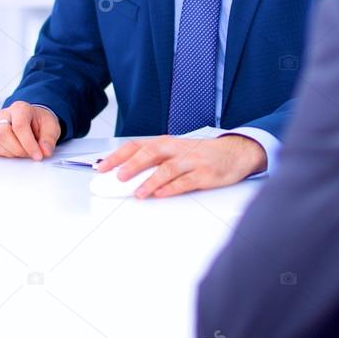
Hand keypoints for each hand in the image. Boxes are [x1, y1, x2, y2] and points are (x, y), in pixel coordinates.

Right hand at [0, 101, 60, 160]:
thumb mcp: (51, 127)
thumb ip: (49, 139)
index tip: (38, 155)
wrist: (32, 121)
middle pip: (3, 134)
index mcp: (20, 108)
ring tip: (23, 150)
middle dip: (19, 149)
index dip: (29, 144)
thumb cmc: (39, 123)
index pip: (19, 125)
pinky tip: (13, 151)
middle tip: (31, 153)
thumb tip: (45, 151)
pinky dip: (3, 155)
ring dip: (12, 154)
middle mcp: (4, 115)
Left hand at [96, 134, 266, 198]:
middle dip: (132, 165)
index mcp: (166, 143)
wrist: (236, 152)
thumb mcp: (176, 152)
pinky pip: (186, 181)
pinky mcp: (205, 174)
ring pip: (167, 169)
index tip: (102, 166)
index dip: (118, 156)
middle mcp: (177, 149)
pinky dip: (172, 188)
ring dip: (150, 181)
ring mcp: (192, 161)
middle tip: (118, 177)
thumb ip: (154, 162)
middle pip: (150, 153)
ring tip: (138, 192)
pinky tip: (162, 194)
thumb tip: (125, 174)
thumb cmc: (201, 154)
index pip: (137, 145)